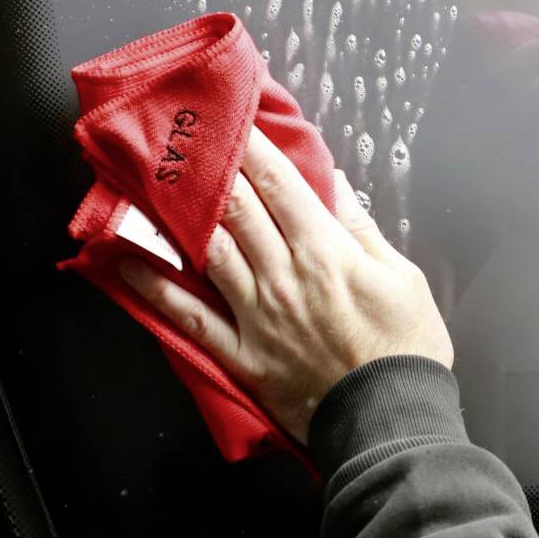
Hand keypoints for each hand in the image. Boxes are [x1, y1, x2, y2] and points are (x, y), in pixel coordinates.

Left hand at [118, 127, 452, 444]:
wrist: (389, 418)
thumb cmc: (407, 349)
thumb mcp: (403, 278)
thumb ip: (363, 231)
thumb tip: (336, 189)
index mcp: (325, 250)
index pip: (279, 183)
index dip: (252, 145)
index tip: (232, 118)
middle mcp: (281, 274)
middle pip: (237, 207)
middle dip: (211, 166)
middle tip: (186, 136)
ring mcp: (256, 314)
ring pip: (209, 250)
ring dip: (178, 213)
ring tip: (152, 182)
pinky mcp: (242, 354)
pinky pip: (191, 317)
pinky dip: (158, 288)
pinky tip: (131, 263)